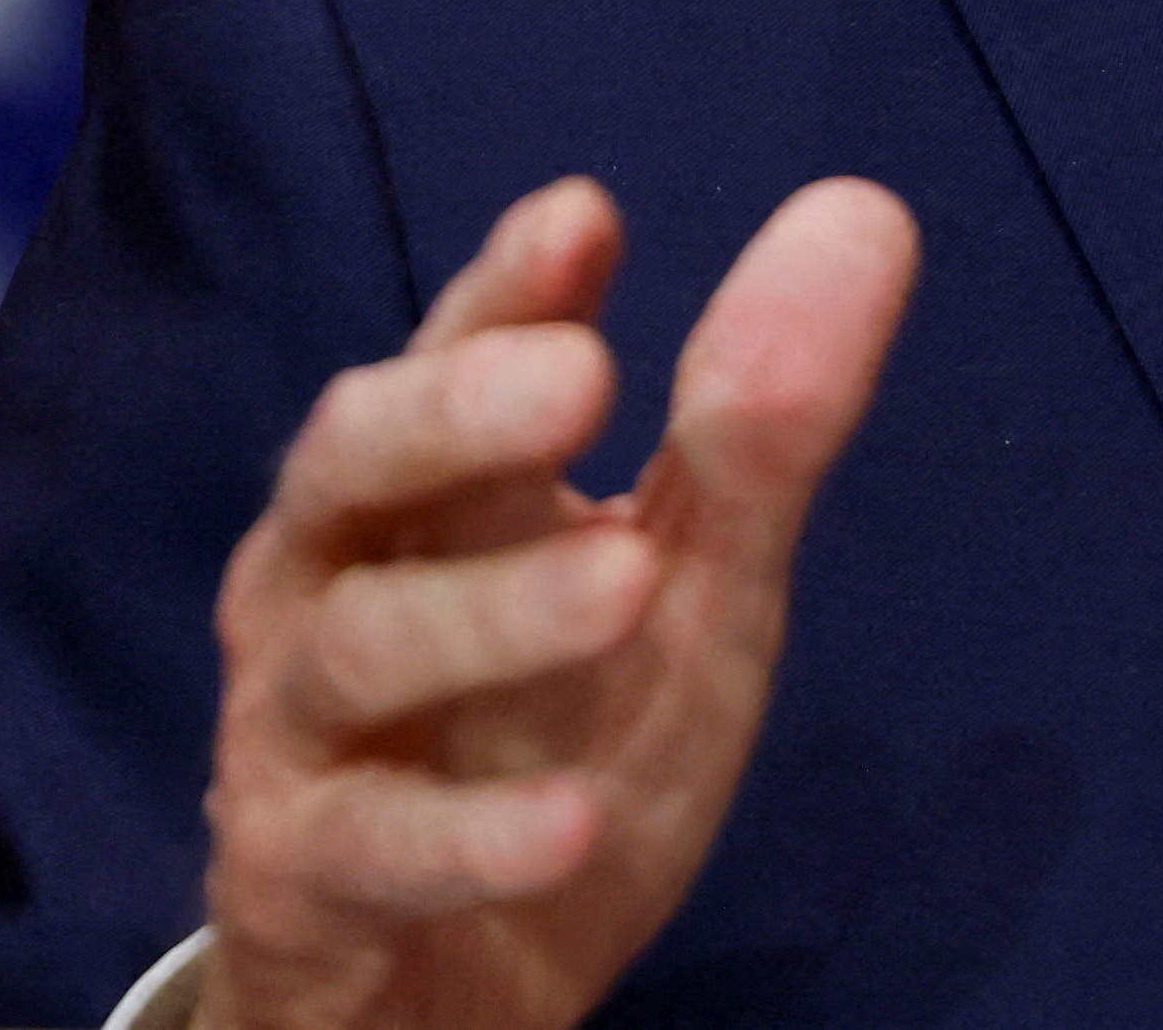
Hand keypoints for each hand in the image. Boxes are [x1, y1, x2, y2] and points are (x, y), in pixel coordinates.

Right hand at [197, 173, 921, 1029]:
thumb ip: (760, 422)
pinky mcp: (300, 888)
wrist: (451, 990)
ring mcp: (300, 737)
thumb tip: (863, 210)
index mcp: (426, 492)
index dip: (505, 289)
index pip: (450, 359)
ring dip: (491, 614)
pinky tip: (571, 822)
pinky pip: (365, 852)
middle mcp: (331, 586)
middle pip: (347, 468)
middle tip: (582, 375)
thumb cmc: (558, 735)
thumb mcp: (691, 582)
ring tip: (628, 582)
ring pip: (356, 650)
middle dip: (454, 413)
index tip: (584, 216)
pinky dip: (469, 836)